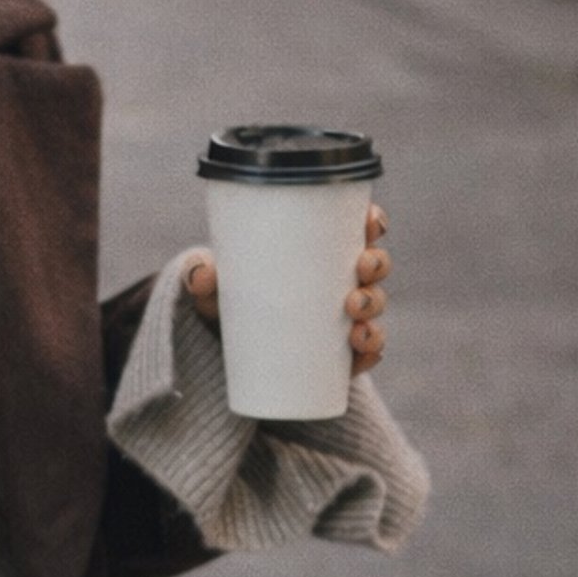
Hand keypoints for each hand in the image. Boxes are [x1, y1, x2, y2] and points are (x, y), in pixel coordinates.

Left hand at [185, 203, 390, 375]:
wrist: (226, 351)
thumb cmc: (229, 302)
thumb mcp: (214, 289)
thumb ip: (203, 278)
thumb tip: (201, 274)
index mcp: (319, 253)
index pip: (358, 229)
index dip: (373, 222)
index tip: (370, 224)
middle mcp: (339, 282)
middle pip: (374, 266)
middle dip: (377, 265)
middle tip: (360, 271)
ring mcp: (343, 318)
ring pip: (374, 307)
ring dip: (374, 310)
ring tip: (356, 320)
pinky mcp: (340, 354)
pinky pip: (366, 351)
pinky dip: (370, 352)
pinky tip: (365, 351)